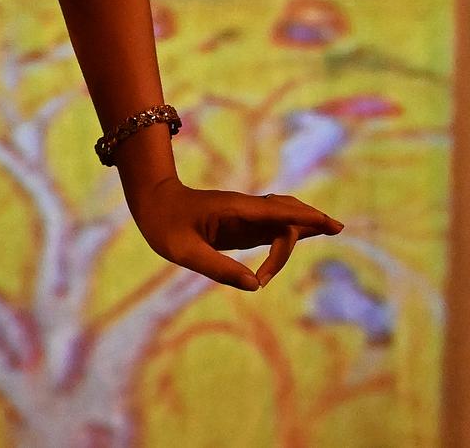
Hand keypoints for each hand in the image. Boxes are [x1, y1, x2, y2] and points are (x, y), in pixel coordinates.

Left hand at [130, 177, 342, 290]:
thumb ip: (218, 267)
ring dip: (302, 222)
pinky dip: (289, 229)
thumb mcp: (184, 251)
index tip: (309, 242)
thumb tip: (254, 286)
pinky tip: (302, 232)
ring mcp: (241, 215)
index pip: (276, 213)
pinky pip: (269, 225)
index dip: (302, 220)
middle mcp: (242, 209)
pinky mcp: (237, 223)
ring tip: (329, 228)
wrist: (151, 202)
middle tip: (337, 227)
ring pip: (280, 215)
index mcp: (233, 209)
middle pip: (285, 211)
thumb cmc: (163, 225)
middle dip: (309, 218)